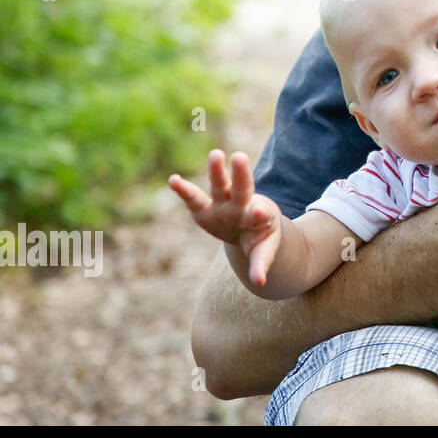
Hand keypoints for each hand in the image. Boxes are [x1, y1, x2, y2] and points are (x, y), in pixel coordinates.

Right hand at [169, 149, 282, 286]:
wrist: (249, 227)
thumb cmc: (259, 236)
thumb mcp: (264, 250)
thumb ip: (261, 263)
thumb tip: (260, 283)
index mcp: (259, 217)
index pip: (259, 214)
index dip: (260, 213)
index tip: (262, 211)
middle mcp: (241, 205)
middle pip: (242, 188)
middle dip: (241, 174)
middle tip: (240, 157)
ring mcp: (223, 203)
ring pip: (220, 185)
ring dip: (217, 171)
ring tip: (216, 154)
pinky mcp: (204, 208)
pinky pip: (193, 198)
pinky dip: (183, 190)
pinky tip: (172, 180)